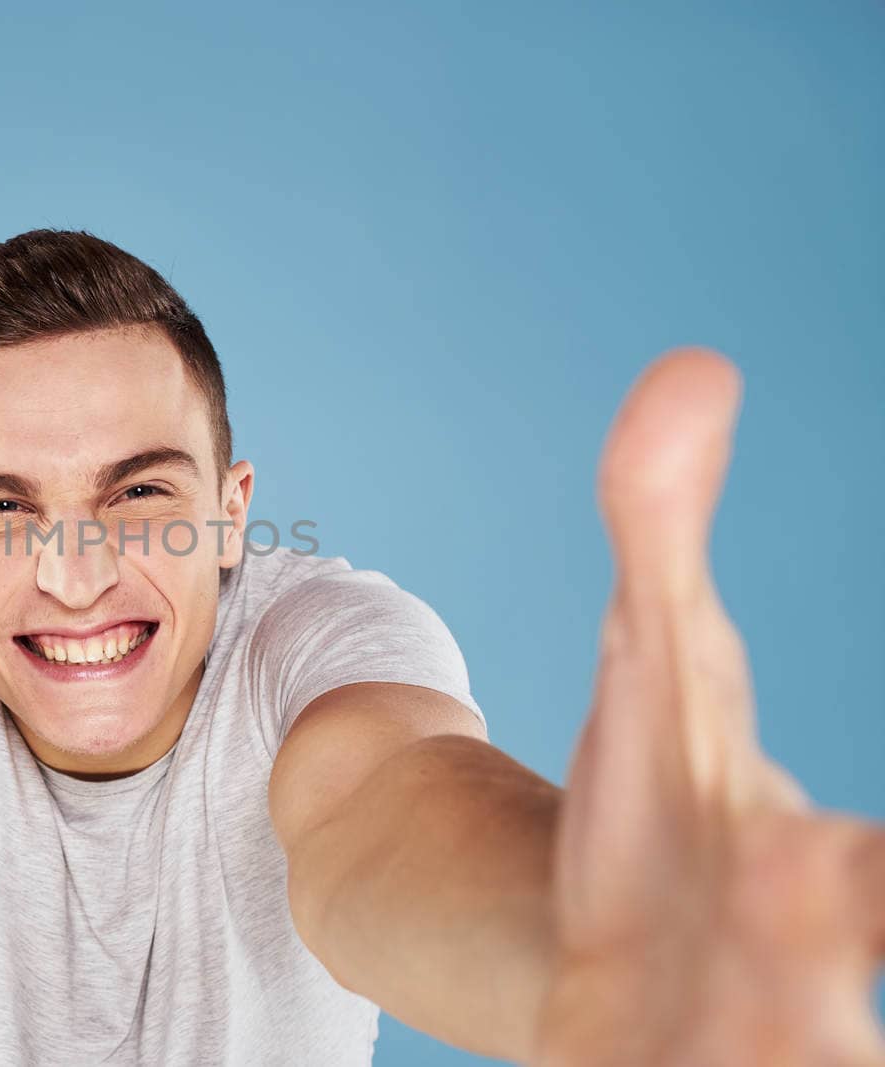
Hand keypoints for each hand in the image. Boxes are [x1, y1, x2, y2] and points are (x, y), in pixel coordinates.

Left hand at [532, 350, 884, 1065]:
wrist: (612, 934)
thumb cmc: (659, 803)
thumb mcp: (651, 661)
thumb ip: (661, 527)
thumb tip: (693, 367)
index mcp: (806, 874)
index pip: (871, 881)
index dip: (865, 882)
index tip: (840, 852)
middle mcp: (782, 981)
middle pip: (807, 992)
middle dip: (797, 954)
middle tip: (787, 866)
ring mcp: (707, 1050)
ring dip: (727, 1060)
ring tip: (683, 1055)